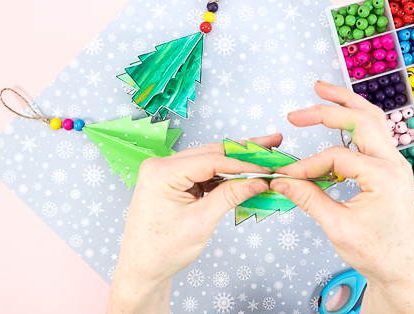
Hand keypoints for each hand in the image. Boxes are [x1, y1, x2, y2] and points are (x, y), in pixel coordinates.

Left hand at [107, 135, 282, 313]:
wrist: (142, 268)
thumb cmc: (162, 250)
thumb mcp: (201, 222)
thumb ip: (230, 196)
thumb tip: (257, 180)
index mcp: (161, 173)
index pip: (210, 160)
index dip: (243, 162)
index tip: (267, 165)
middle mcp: (160, 166)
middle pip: (210, 153)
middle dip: (242, 152)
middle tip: (271, 145)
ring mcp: (165, 173)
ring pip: (207, 161)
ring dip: (234, 163)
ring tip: (261, 159)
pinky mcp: (172, 181)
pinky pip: (201, 172)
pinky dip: (222, 175)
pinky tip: (242, 175)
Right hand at [270, 82, 413, 313]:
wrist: (400, 270)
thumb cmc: (376, 253)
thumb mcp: (337, 227)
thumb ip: (308, 198)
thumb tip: (282, 180)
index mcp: (384, 177)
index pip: (336, 157)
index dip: (307, 164)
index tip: (286, 176)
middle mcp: (394, 164)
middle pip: (361, 119)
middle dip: (328, 108)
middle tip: (297, 112)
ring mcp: (395, 164)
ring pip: (373, 119)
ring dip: (347, 103)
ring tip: (322, 89)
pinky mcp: (391, 169)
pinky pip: (374, 134)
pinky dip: (355, 120)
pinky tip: (339, 117)